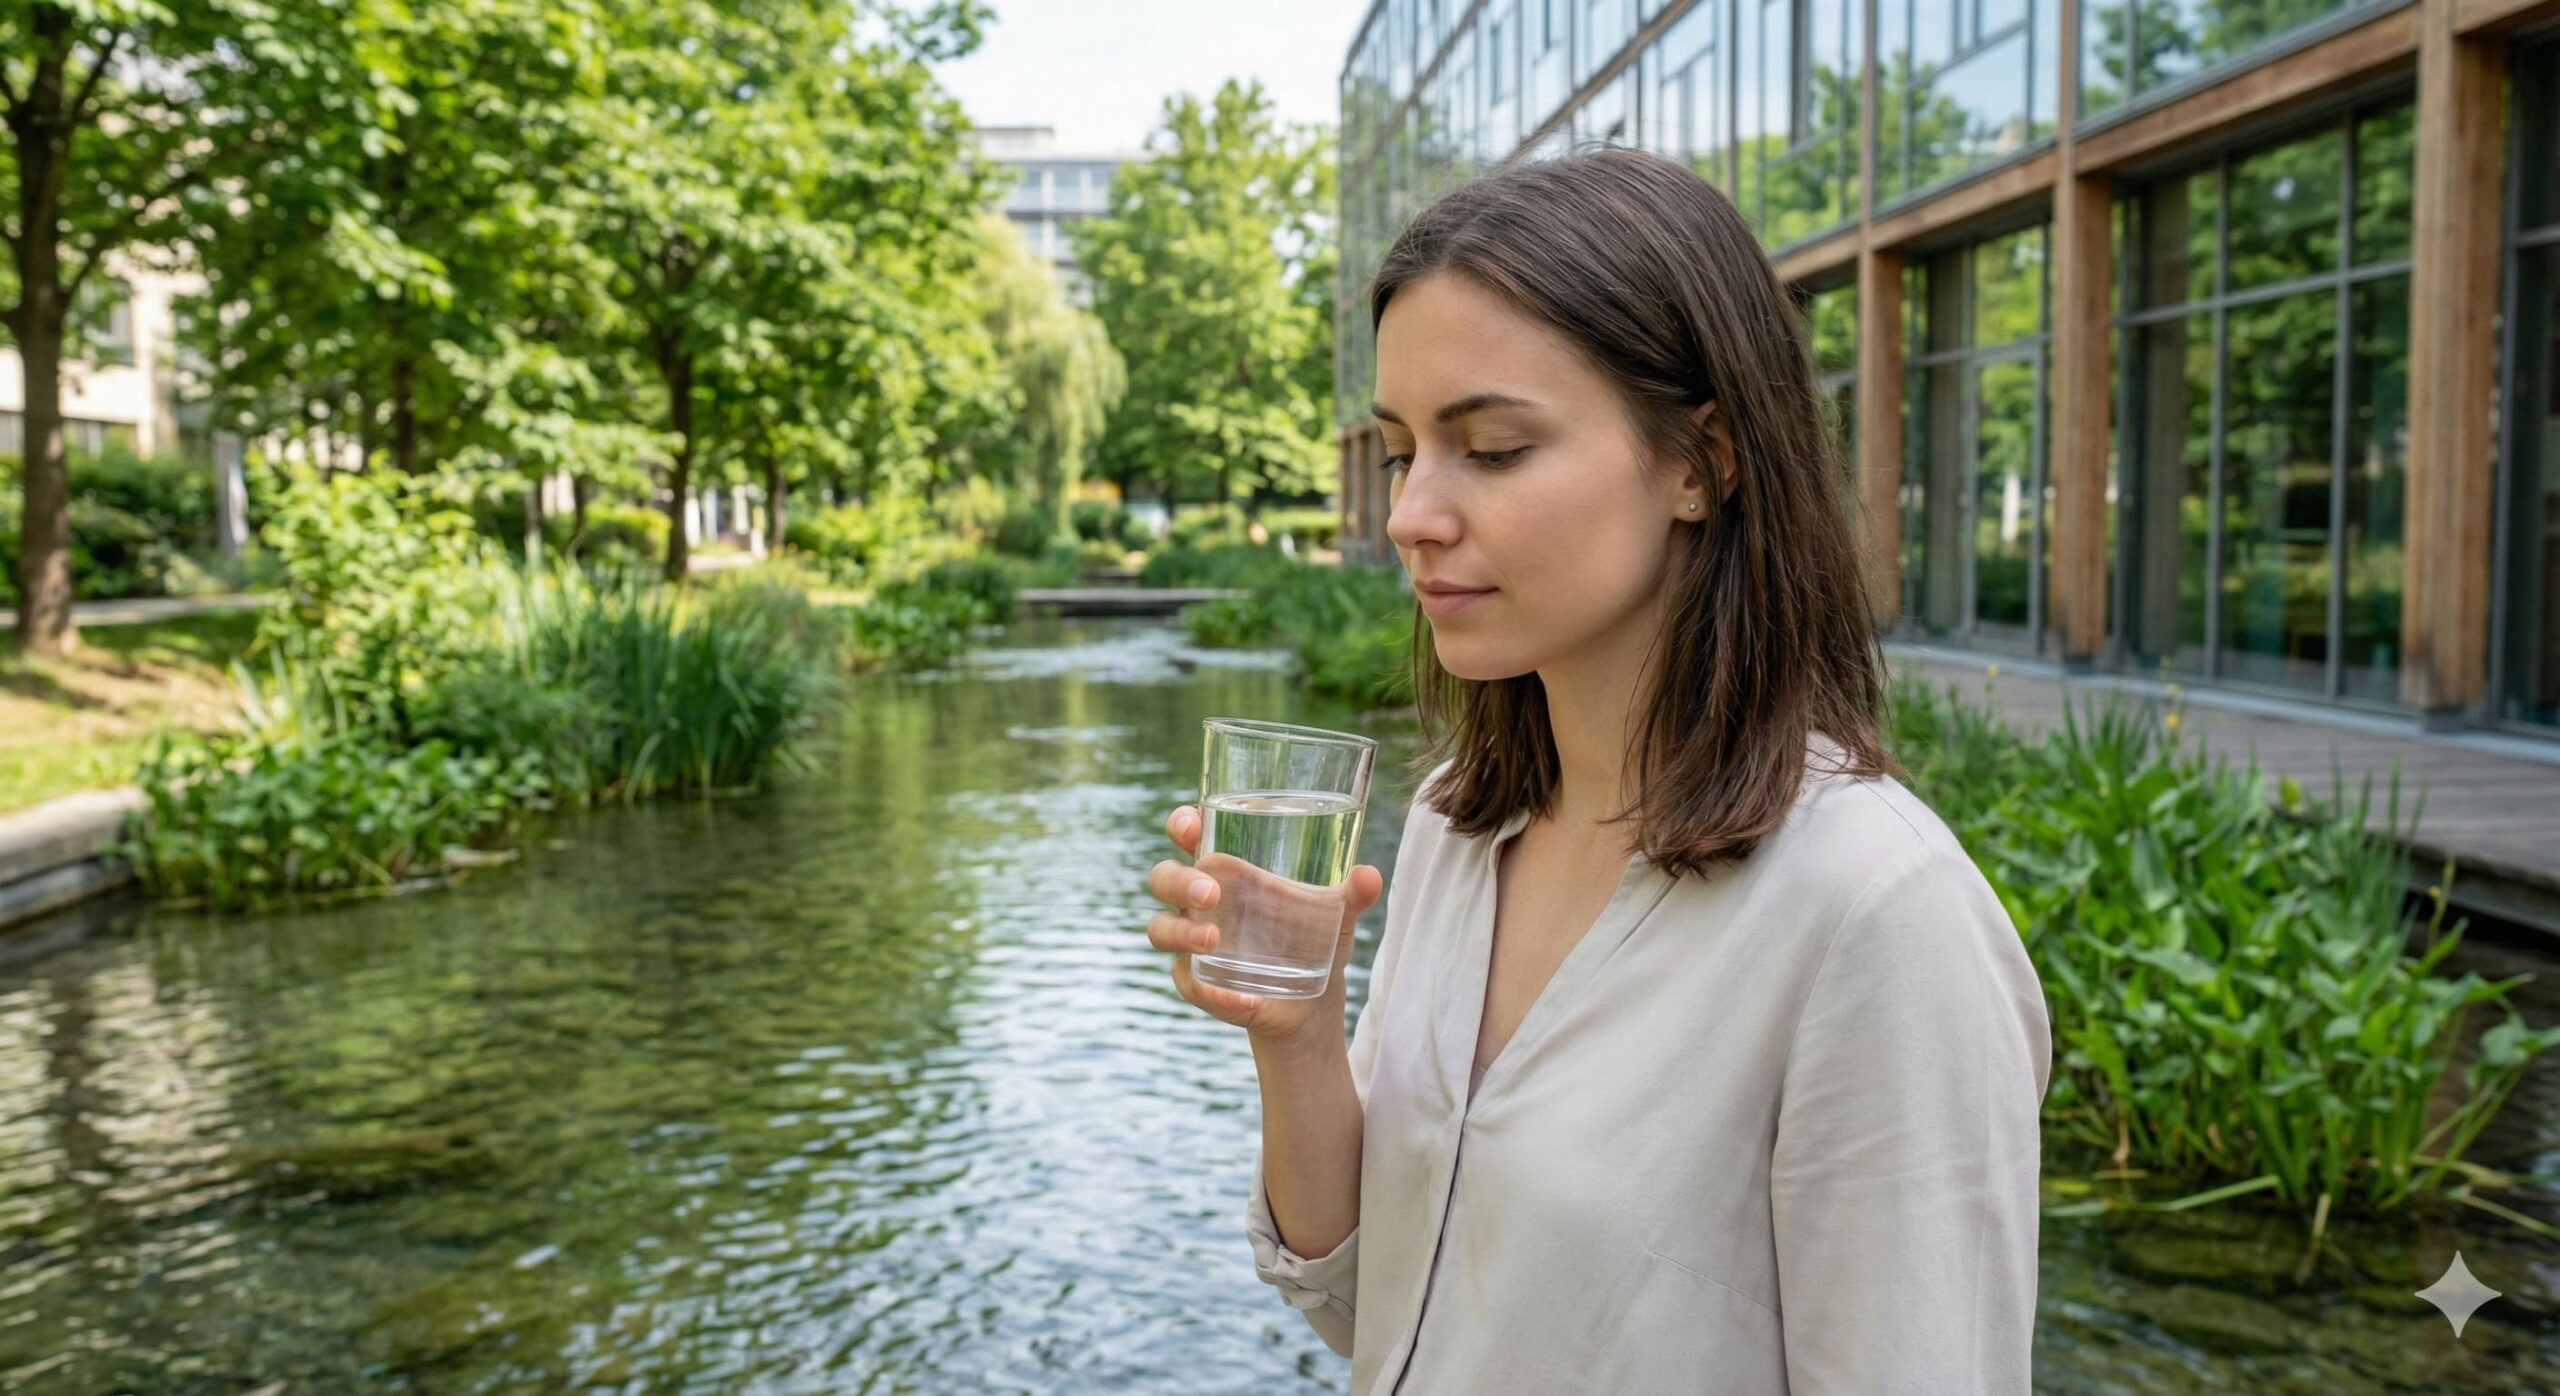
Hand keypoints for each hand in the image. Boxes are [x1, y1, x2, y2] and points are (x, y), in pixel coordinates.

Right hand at [1144, 803, 1383, 1049]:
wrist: (1310, 1004)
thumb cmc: (1313, 938)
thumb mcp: (1337, 915)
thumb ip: (1353, 894)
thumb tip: (1369, 876)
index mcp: (1226, 869)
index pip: (1188, 835)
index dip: (1181, 824)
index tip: (1191, 825)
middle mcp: (1198, 902)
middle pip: (1163, 878)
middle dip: (1178, 880)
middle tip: (1211, 893)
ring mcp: (1191, 942)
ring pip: (1160, 929)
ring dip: (1180, 933)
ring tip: (1213, 941)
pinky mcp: (1198, 982)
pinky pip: (1189, 983)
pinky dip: (1212, 991)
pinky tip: (1244, 997)